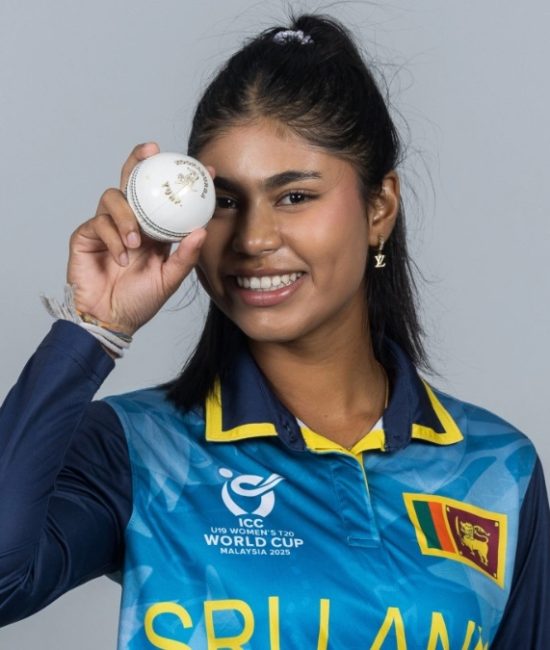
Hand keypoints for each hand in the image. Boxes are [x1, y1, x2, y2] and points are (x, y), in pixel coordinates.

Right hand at [67, 143, 208, 335]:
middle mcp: (130, 222)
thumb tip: (202, 230)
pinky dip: (112, 238)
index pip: (163, 197)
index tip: (205, 169)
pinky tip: (121, 257)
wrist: (111, 320)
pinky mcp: (86, 236)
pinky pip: (98, 223)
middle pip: (131, 181)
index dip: (179, 181)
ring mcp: (106, 227)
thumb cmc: (140, 301)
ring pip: (113, 198)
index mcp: (152, 229)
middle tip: (150, 150)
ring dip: (126, 217)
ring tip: (135, 241)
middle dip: (138, 161)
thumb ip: (186, 256)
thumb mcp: (170, 279)